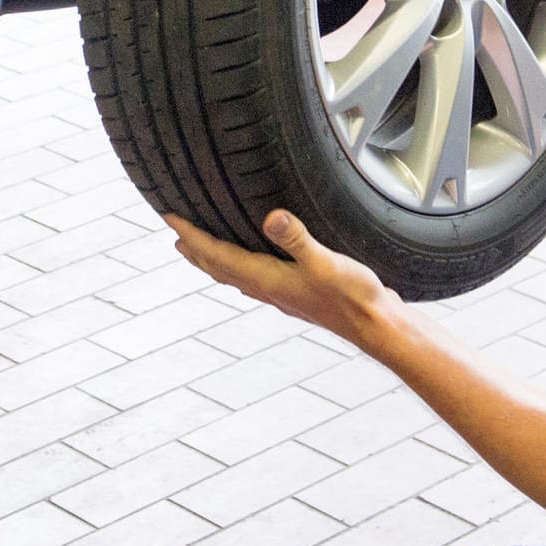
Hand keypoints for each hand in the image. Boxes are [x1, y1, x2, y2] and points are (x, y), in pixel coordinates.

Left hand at [164, 210, 399, 346]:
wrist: (376, 327)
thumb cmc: (353, 297)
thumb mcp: (326, 262)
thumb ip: (298, 239)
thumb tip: (270, 218)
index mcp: (266, 279)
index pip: (216, 254)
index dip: (192, 235)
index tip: (169, 218)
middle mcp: (266, 289)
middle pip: (218, 267)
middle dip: (195, 249)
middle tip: (175, 231)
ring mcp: (280, 294)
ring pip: (234, 275)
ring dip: (213, 259)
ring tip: (199, 249)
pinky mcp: (295, 294)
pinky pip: (253, 278)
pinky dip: (238, 266)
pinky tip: (250, 265)